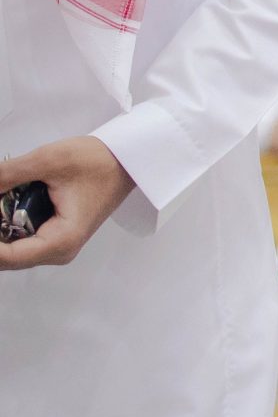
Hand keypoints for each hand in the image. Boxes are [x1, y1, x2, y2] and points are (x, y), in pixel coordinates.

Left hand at [0, 137, 135, 271]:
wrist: (127, 160)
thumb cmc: (97, 161)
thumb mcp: (48, 161)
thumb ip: (6, 175)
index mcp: (61, 241)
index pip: (5, 256)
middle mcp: (58, 252)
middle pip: (5, 256)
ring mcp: (57, 247)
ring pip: (10, 250)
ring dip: (0, 226)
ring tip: (4, 196)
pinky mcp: (55, 239)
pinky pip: (19, 241)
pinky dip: (6, 225)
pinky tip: (5, 203)